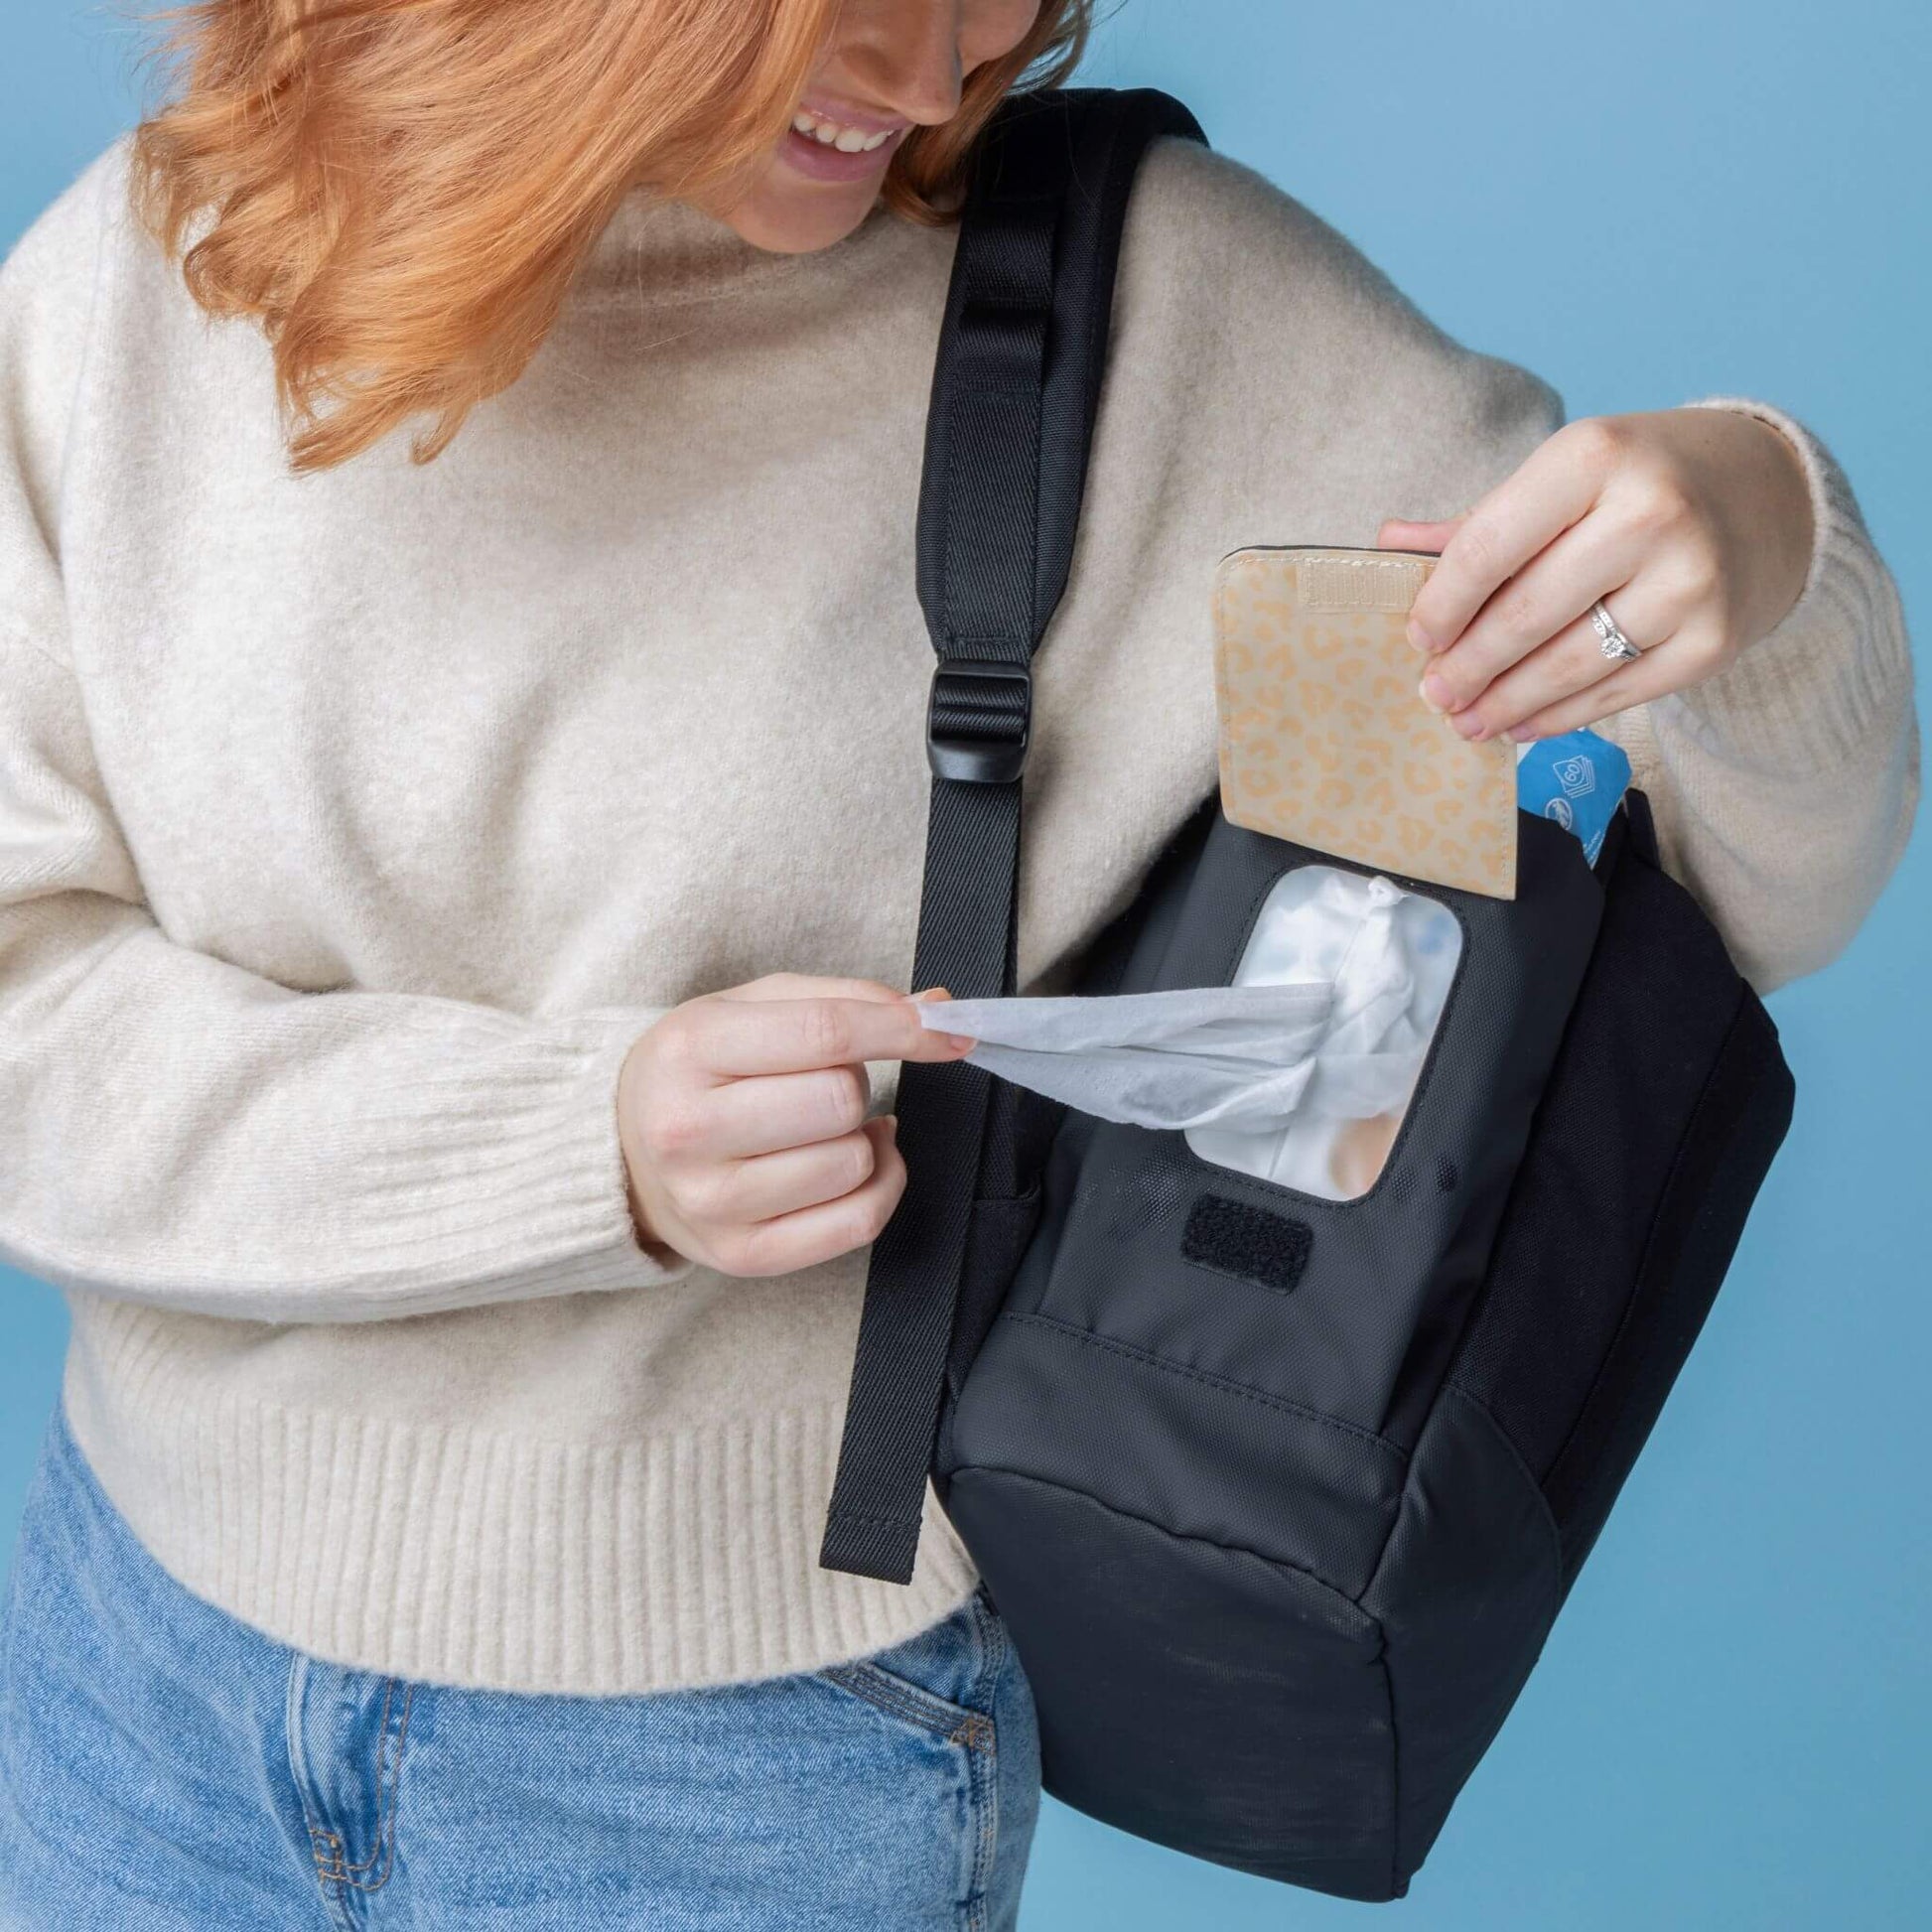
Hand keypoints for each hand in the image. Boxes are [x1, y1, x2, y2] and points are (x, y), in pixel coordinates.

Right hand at [616, 973, 974, 1276]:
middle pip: (840, 1101)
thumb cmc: (701, 1069)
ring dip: (861, 1137)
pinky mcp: (743, 1255)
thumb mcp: (749, 1007)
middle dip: (855, 1082)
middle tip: (824, 1081)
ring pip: (853, 1163)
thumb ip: (843, 999)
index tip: (946, 1028)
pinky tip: (855, 1161)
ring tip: (823, 1126)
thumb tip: (935, 1010)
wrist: (625, 1150)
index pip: (822, 1033)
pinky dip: (879, 1185)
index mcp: (690, 1050)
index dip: (899, 1028)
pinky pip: (858, 1223)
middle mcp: (688, 1131)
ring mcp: (712, 1203)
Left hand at [1378, 408, 1813, 742]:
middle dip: (1468, 666)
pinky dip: (1559, 717)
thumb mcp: (1564, 476)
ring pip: (1568, 665)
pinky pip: (1615, 695)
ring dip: (1506, 704)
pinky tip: (1522, 726)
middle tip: (1433, 696)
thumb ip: (1479, 520)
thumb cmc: (1639, 482)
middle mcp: (1651, 513)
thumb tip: (1386, 545)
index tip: (1418, 639)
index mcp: (1595, 455)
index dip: (1444, 603)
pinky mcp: (1714, 641)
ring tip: (1465, 722)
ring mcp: (1689, 581)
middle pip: (1526, 614)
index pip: (1490, 544)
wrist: (1769, 495)